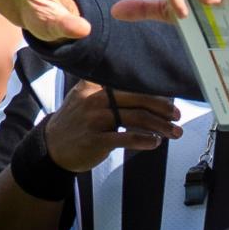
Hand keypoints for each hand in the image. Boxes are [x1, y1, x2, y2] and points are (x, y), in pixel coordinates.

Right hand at [45, 80, 182, 172]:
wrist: (51, 148)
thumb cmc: (77, 122)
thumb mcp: (86, 96)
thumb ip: (111, 90)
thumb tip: (150, 91)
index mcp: (95, 84)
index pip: (130, 82)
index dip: (154, 89)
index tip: (171, 94)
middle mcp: (94, 98)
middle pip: (138, 99)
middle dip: (163, 107)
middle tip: (177, 115)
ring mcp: (94, 119)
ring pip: (136, 119)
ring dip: (160, 126)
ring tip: (174, 132)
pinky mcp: (95, 140)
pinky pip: (126, 138)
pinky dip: (144, 140)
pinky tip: (154, 142)